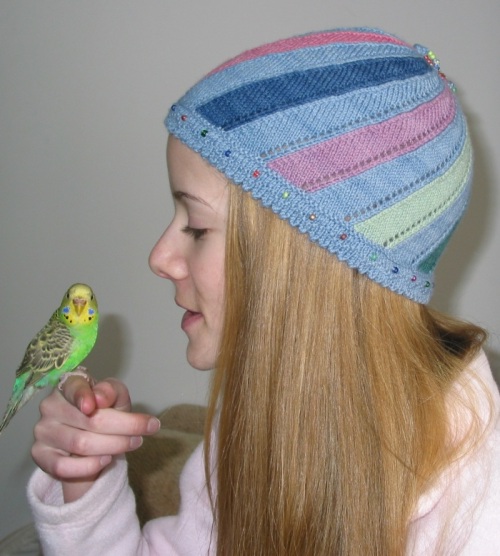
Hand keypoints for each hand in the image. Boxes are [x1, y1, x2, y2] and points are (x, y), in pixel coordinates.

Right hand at [32, 375, 159, 501]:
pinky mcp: (40, 455)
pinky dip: (89, 466)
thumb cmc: (105, 411)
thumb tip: (100, 398)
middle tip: (147, 430)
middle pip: (89, 420)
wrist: (93, 440)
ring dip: (113, 446)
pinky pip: (63, 466)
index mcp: (68, 385)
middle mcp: (51, 406)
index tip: (99, 405)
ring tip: (133, 443)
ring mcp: (43, 431)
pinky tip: (106, 459)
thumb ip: (112, 391)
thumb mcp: (116, 397)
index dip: (84, 395)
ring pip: (80, 444)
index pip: (74, 387)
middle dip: (124, 427)